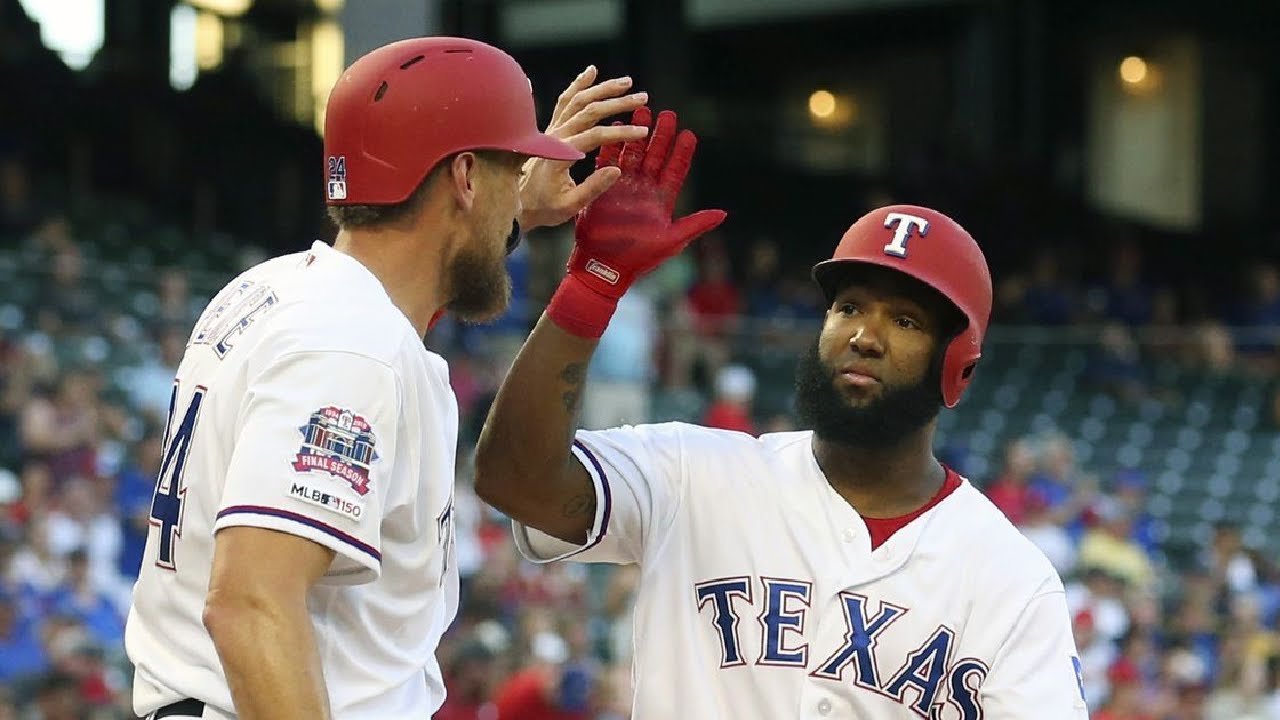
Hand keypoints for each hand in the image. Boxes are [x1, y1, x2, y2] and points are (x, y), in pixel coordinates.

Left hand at [518, 66, 649, 229]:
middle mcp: (554, 137)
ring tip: (626, 82)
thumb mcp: (569, 205)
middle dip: (617, 102)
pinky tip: (589, 72)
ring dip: (602, 88)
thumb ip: (593, 188)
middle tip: (642, 97)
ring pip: (577, 100)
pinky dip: (577, 85)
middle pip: (589, 110)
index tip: (642, 132)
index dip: (620, 132)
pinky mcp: (551, 130)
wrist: (515, 203)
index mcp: (560, 155)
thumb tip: (617, 170)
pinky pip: (565, 102)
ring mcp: (551, 130)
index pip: (595, 135)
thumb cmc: (543, 207)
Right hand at [569, 106, 725, 300]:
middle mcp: (644, 189)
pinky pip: (607, 162)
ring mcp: (623, 187)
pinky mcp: (603, 188)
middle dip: (661, 134)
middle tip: (667, 113)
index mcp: (662, 199)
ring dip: (637, 134)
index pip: (676, 170)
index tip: (689, 134)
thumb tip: (723, 214)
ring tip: (641, 111)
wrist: (604, 268)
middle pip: (655, 155)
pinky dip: (611, 147)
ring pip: (633, 153)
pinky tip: (614, 128)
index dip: (682, 152)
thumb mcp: (672, 241)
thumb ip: (695, 224)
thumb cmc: (640, 258)